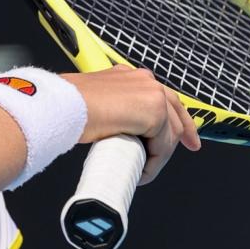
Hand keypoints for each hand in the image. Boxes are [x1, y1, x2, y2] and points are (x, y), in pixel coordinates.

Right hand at [61, 65, 200, 183]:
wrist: (63, 104)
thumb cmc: (66, 103)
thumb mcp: (93, 99)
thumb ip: (109, 107)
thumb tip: (110, 127)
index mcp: (130, 75)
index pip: (163, 97)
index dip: (178, 120)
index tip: (187, 138)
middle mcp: (144, 80)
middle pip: (174, 115)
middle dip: (176, 140)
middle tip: (163, 160)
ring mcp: (152, 94)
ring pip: (170, 134)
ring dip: (158, 156)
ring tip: (140, 170)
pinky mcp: (155, 112)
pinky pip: (162, 147)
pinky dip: (154, 164)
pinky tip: (141, 173)